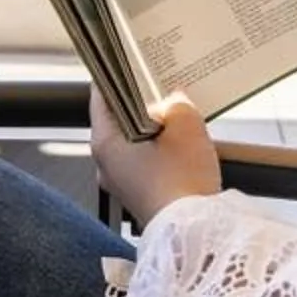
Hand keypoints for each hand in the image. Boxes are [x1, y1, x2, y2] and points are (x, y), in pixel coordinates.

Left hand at [89, 87, 221, 225]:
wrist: (194, 233)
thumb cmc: (182, 181)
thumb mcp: (185, 126)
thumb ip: (176, 103)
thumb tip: (173, 101)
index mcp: (104, 142)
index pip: (102, 96)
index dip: (118, 76)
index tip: (131, 63)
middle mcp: (105, 164)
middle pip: (120, 121)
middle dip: (144, 105)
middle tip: (165, 90)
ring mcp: (121, 183)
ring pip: (134, 144)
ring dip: (155, 131)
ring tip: (181, 120)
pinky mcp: (139, 197)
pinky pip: (146, 164)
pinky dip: (161, 153)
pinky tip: (183, 149)